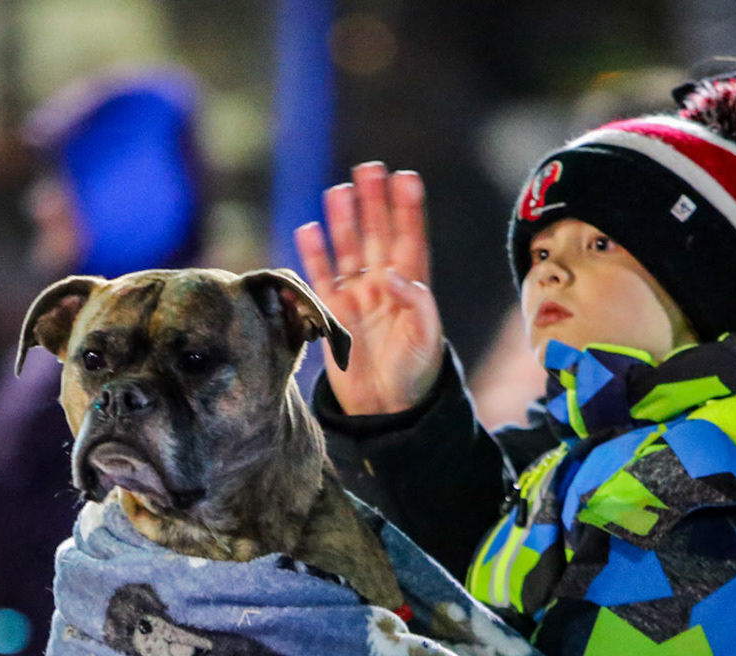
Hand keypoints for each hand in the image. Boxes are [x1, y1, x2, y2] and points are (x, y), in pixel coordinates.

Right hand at [293, 162, 445, 415]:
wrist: (385, 407)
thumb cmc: (415, 373)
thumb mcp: (425, 338)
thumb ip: (414, 302)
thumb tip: (390, 274)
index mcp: (412, 287)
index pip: (410, 239)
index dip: (408, 209)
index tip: (406, 178)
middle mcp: (383, 285)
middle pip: (377, 236)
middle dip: (373, 203)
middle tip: (368, 169)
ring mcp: (356, 296)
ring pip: (348, 250)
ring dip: (343, 221)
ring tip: (339, 191)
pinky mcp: (331, 313)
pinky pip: (320, 278)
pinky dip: (314, 255)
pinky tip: (309, 229)